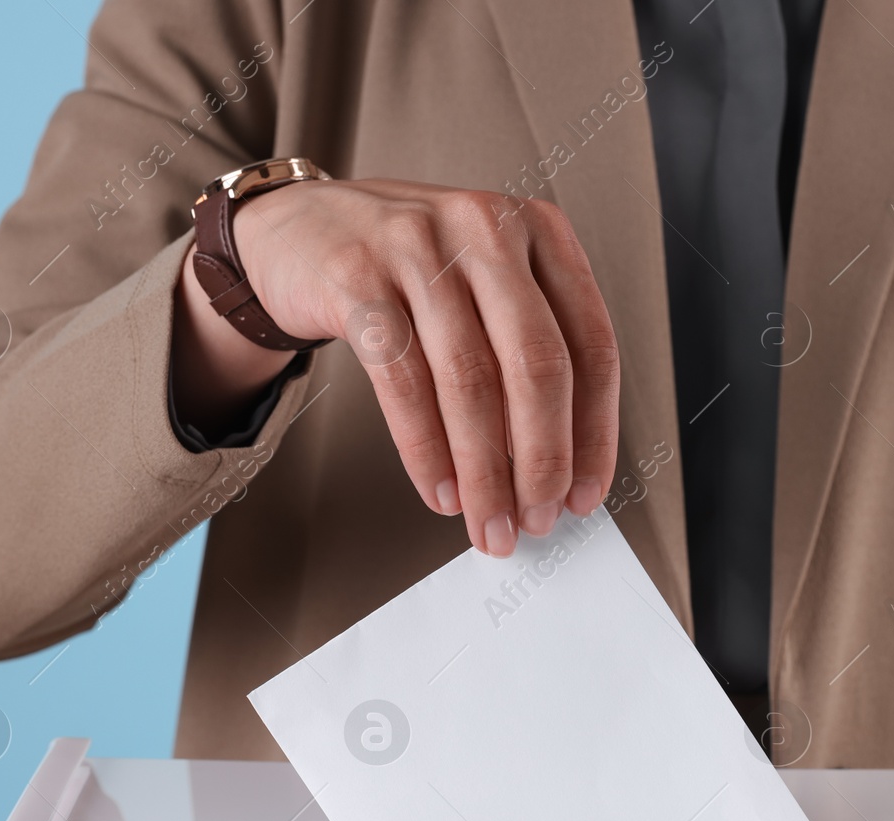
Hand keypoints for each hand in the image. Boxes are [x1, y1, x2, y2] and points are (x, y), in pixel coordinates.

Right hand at [171, 178, 620, 557]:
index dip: (594, 432)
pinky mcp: (356, 278)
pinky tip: (439, 489)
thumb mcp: (486, 283)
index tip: (584, 493)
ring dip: (484, 470)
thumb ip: (528, 352)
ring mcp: (418, 248)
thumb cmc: (409, 269)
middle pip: (537, 365)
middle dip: (542, 460)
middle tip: (537, 518)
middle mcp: (485, 230)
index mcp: (540, 231)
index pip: (592, 344)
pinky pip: (402, 382)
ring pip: (469, 381)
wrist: (298, 227)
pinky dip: (425, 450)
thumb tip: (557, 466)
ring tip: (488, 520)